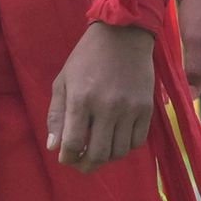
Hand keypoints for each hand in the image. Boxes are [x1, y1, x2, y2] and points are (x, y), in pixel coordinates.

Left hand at [48, 21, 157, 170]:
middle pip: (98, 154)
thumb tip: (54, 146)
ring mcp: (130, 109)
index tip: (65, 157)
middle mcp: (107, 107)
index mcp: (81, 100)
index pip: (74, 144)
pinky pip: (137, 141)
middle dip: (86, 166)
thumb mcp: (63, 81)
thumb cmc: (87, 57)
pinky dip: (125, 147)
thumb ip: (56, 115)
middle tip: (81, 163)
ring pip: (119, 152)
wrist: (124, 35)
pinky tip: (117, 140)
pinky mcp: (147, 108)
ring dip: (107, 157)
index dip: (67, 158)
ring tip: (99, 150)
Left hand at [177, 0, 200, 92]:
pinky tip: (191, 48)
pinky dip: (196, 62)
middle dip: (190, 75)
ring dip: (192, 68)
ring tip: (185, 49)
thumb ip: (192, 69)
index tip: (169, 77)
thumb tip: (190, 97)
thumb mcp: (193, 39)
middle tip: (177, 57)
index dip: (187, 84)